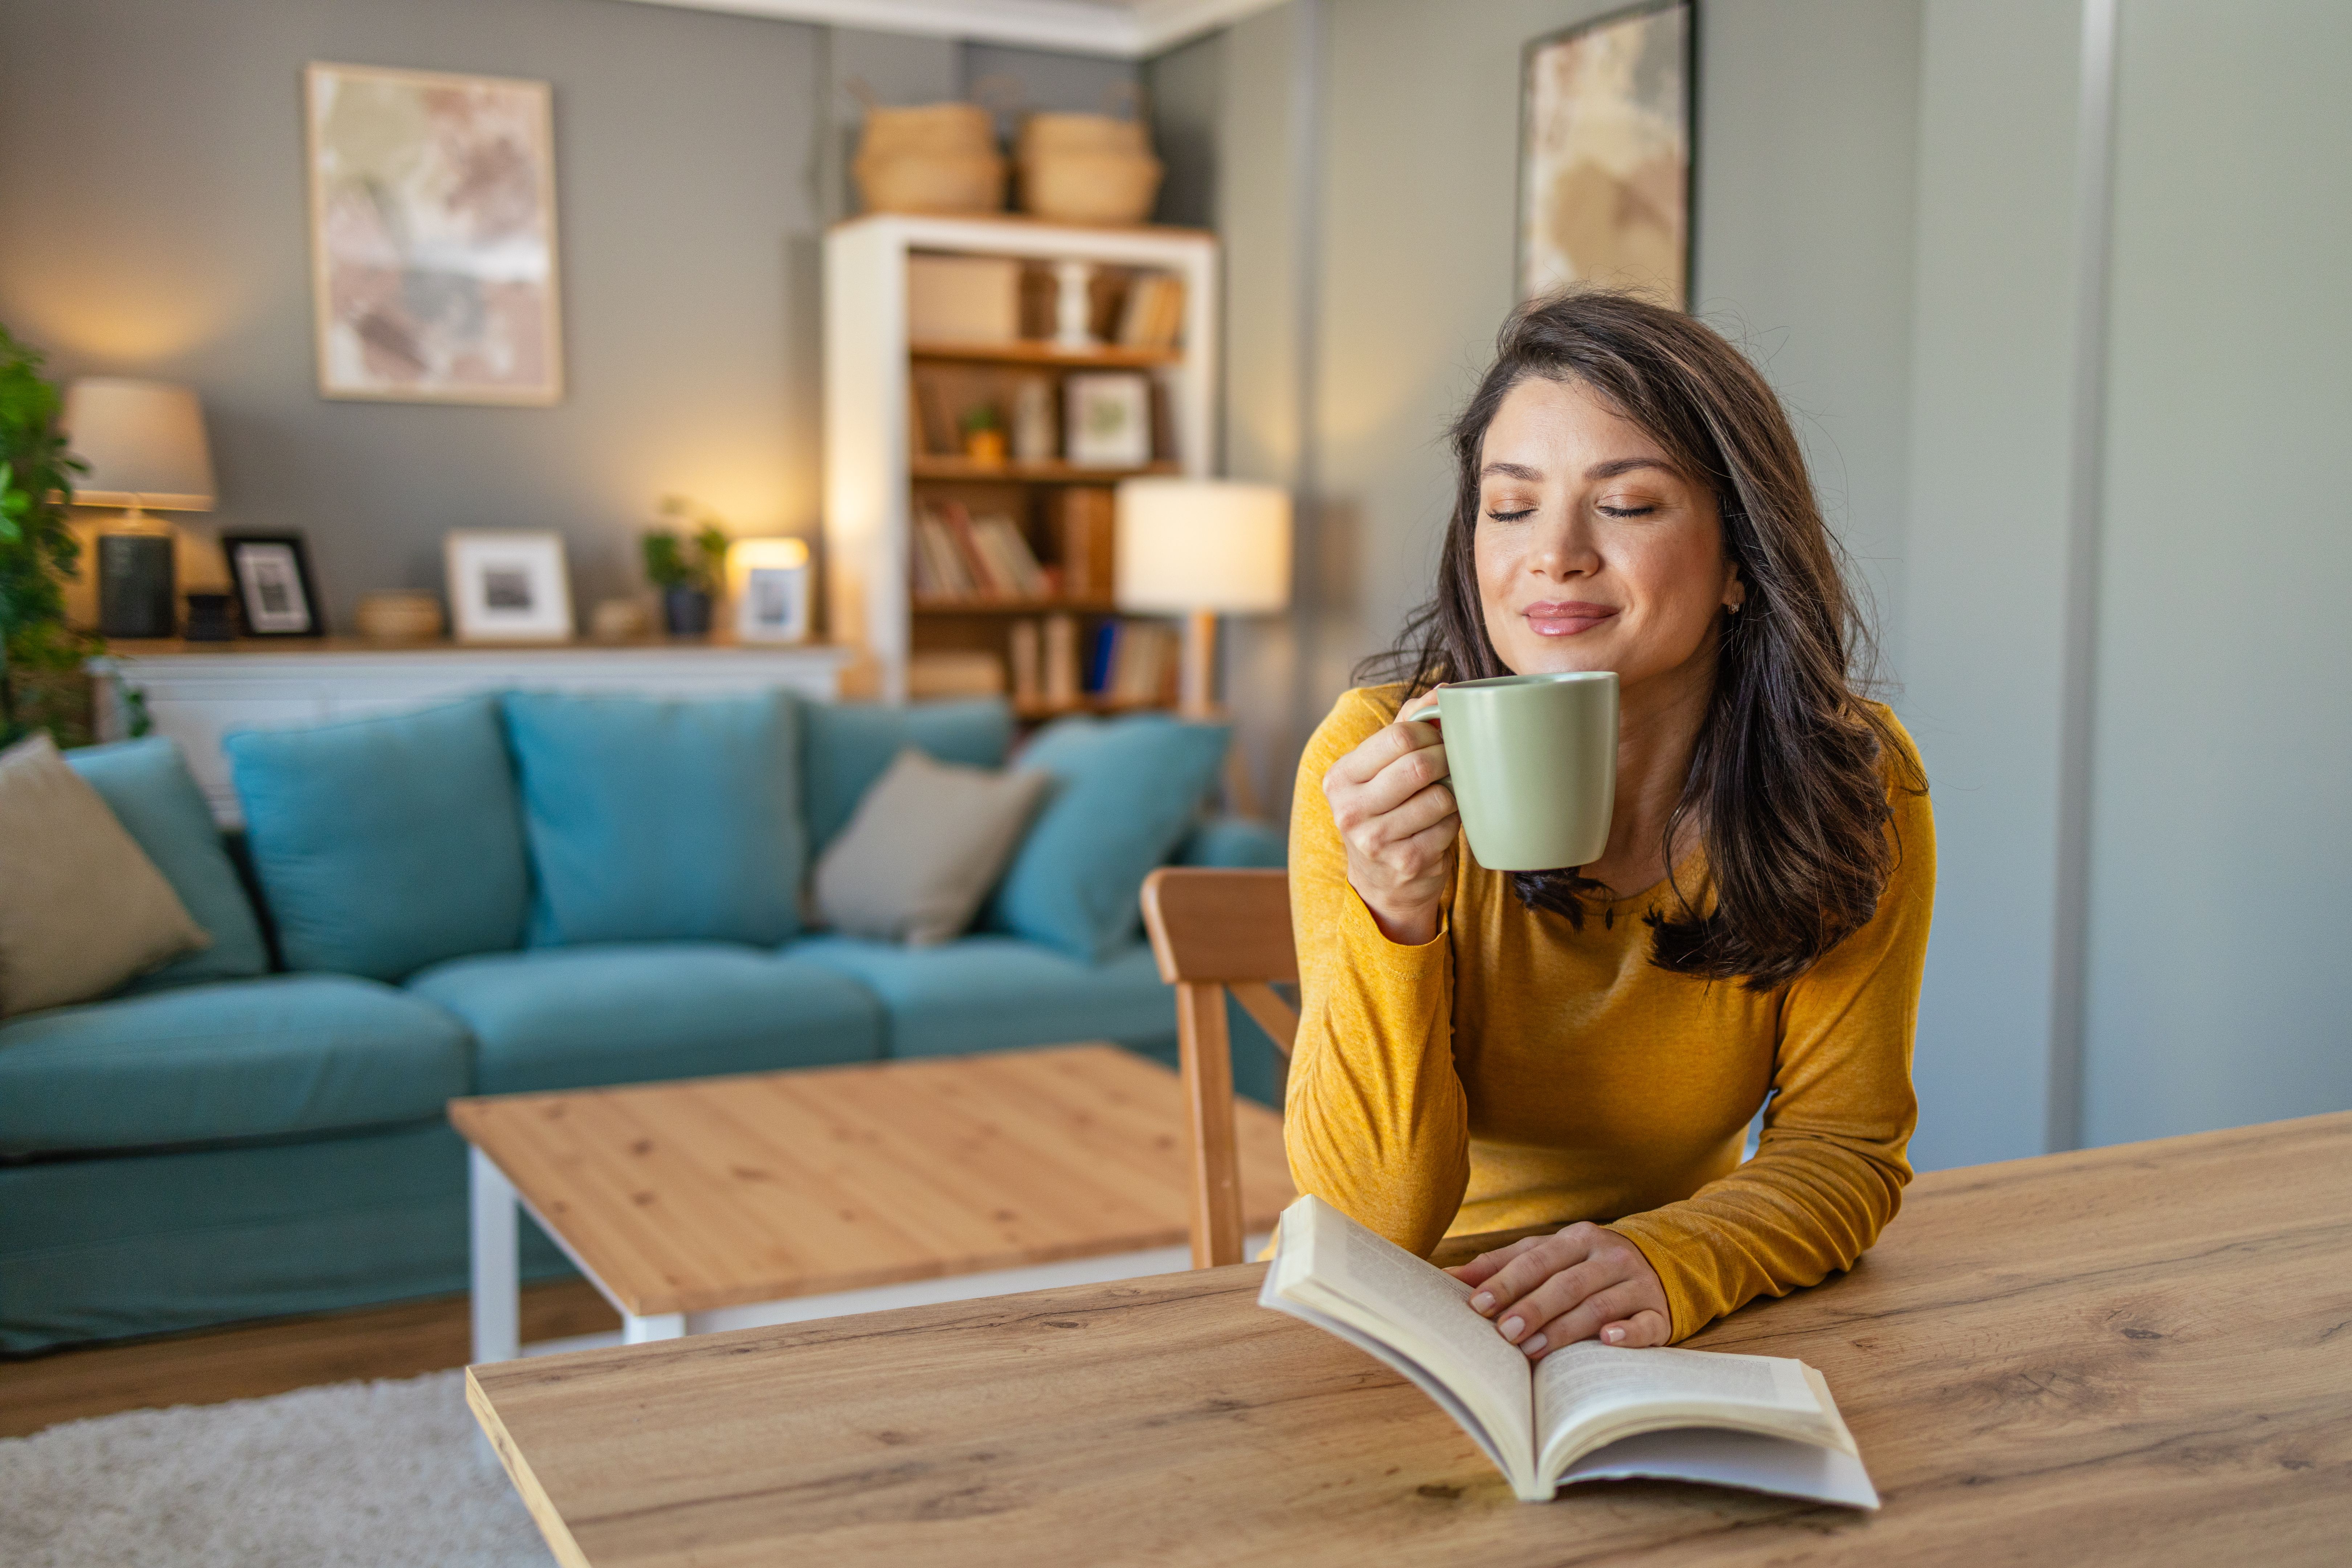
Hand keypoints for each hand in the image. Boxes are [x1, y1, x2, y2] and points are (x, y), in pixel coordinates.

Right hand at [1322, 692, 1457, 944]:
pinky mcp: (1405, 862)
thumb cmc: (1386, 812)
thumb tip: (1444, 689)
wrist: (1381, 883)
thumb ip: (1407, 725)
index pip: (1397, 735)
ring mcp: (1375, 840)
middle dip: (1446, 758)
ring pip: (1439, 796)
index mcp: (1340, 777)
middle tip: (1452, 762)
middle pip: (1418, 764)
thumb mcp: (1381, 770)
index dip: (1431, 732)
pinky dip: (1455, 821)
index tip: (1439, 738)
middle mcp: (1350, 809)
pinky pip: (1449, 826)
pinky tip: (1443, 824)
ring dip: (1453, 793)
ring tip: (1445, 796)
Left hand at [1449, 1222, 1670, 1359]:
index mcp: (1578, 1238)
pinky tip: (1606, 1340)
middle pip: (1566, 1283)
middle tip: (1505, 1332)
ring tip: (1535, 1349)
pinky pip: (1644, 1323)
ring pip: (1599, 1305)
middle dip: (1533, 1308)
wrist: (1662, 1264)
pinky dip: (1627, 1332)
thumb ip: (1502, 1264)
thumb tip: (1447, 1276)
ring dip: (1565, 1328)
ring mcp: (1637, 1284)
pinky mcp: (1659, 1312)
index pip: (1537, 1259)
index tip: (1477, 1304)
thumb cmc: (1586, 1265)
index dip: (1506, 1282)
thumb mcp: (1548, 1255)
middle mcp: (1609, 1256)